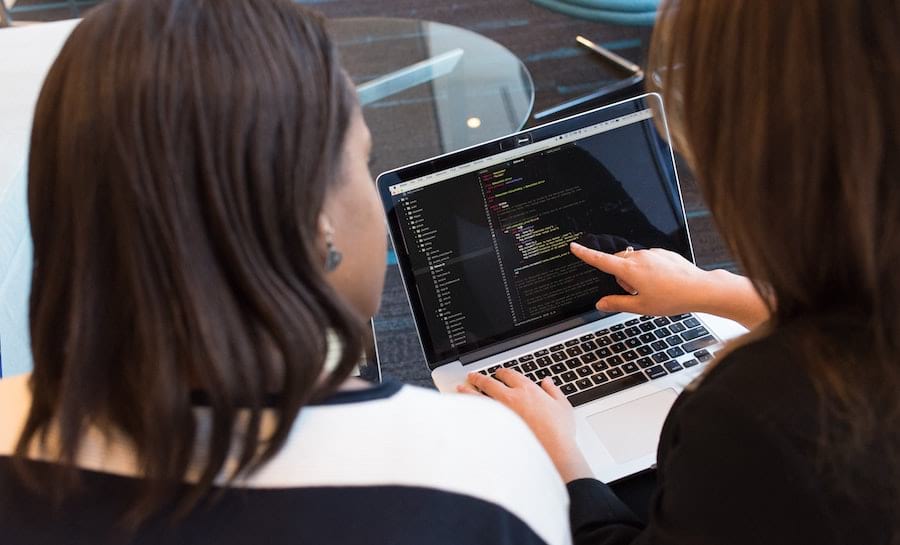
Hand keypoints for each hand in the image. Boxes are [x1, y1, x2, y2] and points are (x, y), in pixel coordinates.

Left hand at [458, 369, 592, 482]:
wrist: (552, 451)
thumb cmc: (558, 431)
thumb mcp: (562, 406)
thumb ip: (553, 391)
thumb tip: (547, 382)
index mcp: (527, 389)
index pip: (510, 374)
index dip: (502, 372)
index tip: (499, 373)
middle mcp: (511, 398)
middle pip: (489, 382)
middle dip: (479, 378)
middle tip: (473, 376)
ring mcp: (501, 413)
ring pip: (479, 397)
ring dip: (468, 391)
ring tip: (461, 388)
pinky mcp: (495, 428)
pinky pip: (479, 416)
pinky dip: (470, 411)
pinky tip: (465, 411)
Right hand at [570, 242, 768, 328]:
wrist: (699, 289)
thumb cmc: (672, 298)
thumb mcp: (640, 307)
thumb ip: (617, 303)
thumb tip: (601, 304)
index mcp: (630, 270)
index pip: (601, 260)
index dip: (585, 254)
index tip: (575, 247)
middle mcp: (639, 257)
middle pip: (618, 262)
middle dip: (620, 276)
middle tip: (634, 292)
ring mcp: (652, 253)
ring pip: (633, 261)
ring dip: (634, 274)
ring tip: (652, 289)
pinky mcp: (663, 253)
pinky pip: (647, 259)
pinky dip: (648, 270)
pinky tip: (661, 282)